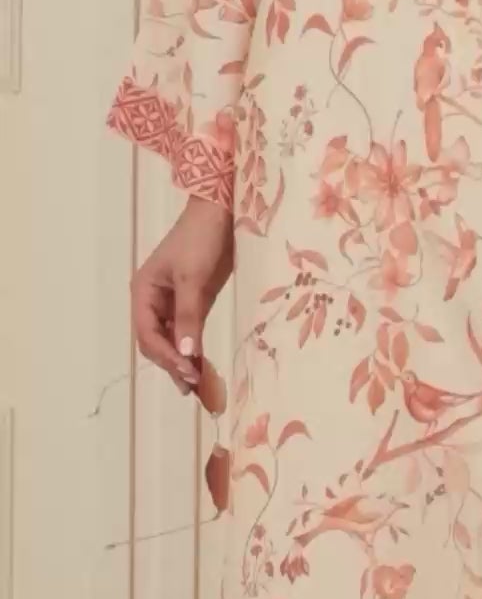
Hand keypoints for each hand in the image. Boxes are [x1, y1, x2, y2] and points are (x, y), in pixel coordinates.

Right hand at [131, 197, 233, 396]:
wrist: (221, 212)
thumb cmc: (201, 240)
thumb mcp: (194, 279)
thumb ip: (189, 316)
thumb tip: (187, 354)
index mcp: (143, 292)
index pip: (148, 335)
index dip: (166, 356)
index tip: (188, 373)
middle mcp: (152, 300)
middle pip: (156, 341)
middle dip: (172, 363)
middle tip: (194, 387)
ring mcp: (171, 301)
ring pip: (171, 339)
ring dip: (182, 361)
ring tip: (198, 386)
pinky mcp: (191, 301)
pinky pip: (187, 331)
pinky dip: (193, 348)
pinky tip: (202, 365)